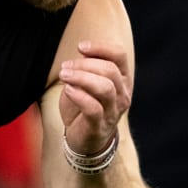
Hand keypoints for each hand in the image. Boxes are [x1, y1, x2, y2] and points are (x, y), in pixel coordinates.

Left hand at [58, 39, 129, 156]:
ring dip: (81, 77)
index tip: (81, 47)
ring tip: (64, 75)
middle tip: (65, 66)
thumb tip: (81, 51)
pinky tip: (68, 90)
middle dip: (84, 64)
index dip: (101, 48)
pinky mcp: (99, 126)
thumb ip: (86, 67)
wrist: (83, 140)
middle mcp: (122, 95)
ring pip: (104, 88)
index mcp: (122, 80)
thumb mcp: (86, 82)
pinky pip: (93, 108)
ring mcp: (113, 112)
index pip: (119, 56)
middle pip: (110, 70)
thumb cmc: (84, 107)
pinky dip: (79, 96)